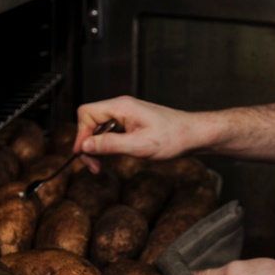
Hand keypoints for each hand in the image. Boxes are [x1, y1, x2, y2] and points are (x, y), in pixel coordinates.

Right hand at [73, 95, 191, 165]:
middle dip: (87, 144)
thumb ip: (110, 145)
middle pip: (90, 121)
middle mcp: (122, 108)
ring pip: (99, 129)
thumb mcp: (140, 145)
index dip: (80, 134)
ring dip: (96, 147)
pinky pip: (110, 133)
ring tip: (100, 166)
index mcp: (122, 107)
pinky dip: (106, 146)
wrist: (193, 135)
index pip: (87, 113)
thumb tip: (85, 145)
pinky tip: (110, 159)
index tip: (83, 154)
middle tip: (94, 166)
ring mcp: (126, 116)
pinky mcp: (131, 124)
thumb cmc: (173, 137)